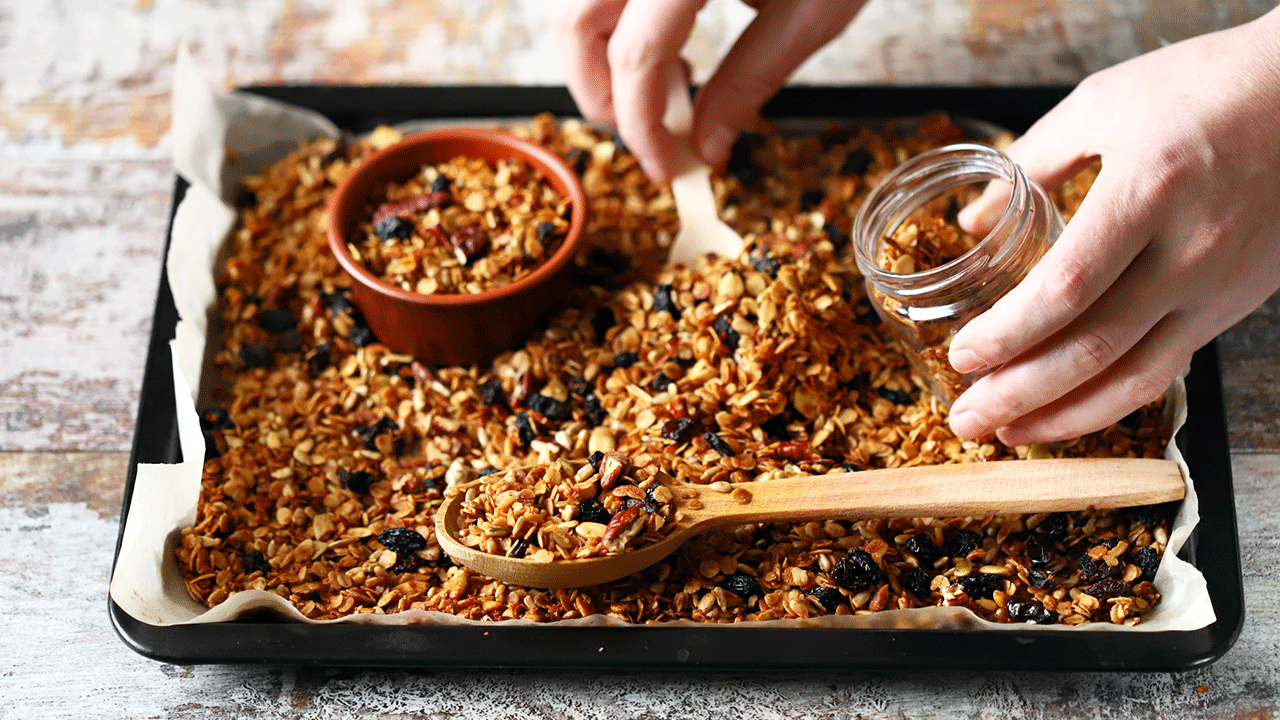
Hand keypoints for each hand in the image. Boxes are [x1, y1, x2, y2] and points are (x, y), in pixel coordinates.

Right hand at [548, 0, 866, 183]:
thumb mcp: (812, 12)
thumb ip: (748, 83)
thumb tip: (703, 148)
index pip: (634, 57)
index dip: (639, 125)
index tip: (660, 167)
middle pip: (574, 22)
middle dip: (597, 90)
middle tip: (642, 130)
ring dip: (592, 47)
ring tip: (659, 74)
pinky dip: (604, 12)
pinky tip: (654, 27)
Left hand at [946, 7, 1279, 444]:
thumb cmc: (1207, 86)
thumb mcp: (1104, 104)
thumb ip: (1031, 162)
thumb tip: (975, 218)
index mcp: (1146, 193)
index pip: (1065, 290)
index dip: (1008, 335)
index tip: (962, 354)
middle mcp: (1188, 252)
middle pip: (1093, 348)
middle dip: (1019, 395)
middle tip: (966, 419)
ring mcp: (1217, 287)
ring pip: (1135, 377)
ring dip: (1063, 417)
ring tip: (1008, 434)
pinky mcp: (1233, 304)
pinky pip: (1167, 367)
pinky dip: (1113, 399)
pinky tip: (1070, 410)